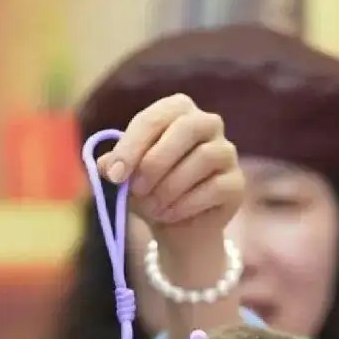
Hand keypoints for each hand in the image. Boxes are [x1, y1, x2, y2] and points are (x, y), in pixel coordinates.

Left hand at [97, 93, 243, 233]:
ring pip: (202, 159)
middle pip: (186, 128)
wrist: (177, 228)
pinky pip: (215, 187)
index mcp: (176, 110)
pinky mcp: (236, 182)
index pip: (154, 118)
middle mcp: (207, 123)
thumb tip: (103, 165)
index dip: (131, 146)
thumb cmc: (149, 191)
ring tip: (153, 207)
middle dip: (155, 162)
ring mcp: (226, 151)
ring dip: (170, 187)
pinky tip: (170, 215)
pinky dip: (186, 204)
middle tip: (135, 189)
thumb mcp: (125, 178)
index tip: (113, 174)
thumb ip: (114, 166)